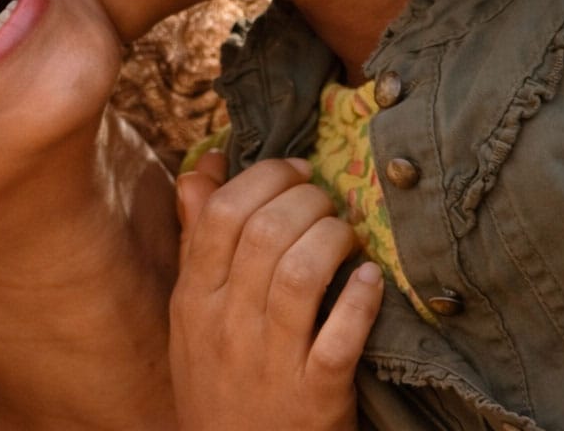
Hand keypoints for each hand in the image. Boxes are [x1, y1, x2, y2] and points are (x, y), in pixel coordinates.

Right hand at [171, 153, 383, 430]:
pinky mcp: (315, 397)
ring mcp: (270, 363)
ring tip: (347, 238)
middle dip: (308, 200)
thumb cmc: (219, 380)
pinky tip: (371, 280)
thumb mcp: (192, 314)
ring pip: (301, 275)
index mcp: (193, 299)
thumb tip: (206, 165)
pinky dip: (360, 299)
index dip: (266, 177)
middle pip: (265, 233)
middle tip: (328, 204)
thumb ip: (198, 238)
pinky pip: (339, 337)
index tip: (297, 172)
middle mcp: (226, 326)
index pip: (222, 212)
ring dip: (334, 240)